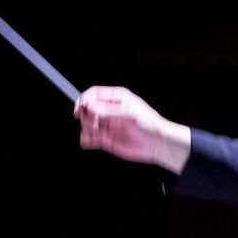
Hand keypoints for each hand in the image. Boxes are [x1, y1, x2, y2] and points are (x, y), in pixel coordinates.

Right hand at [74, 87, 190, 173]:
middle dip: (86, 116)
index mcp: (116, 98)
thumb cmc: (148, 124)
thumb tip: (90, 106)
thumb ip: (108, 111)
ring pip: (87, 124)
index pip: (94, 94)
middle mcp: (110, 110)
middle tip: (93, 123)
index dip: (84, 100)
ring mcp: (107, 125)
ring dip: (86, 129)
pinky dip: (86, 140)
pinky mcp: (106, 139)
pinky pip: (90, 138)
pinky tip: (88, 141)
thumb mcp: (128, 113)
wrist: (156, 143)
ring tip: (95, 134)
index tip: (80, 108)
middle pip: (88, 109)